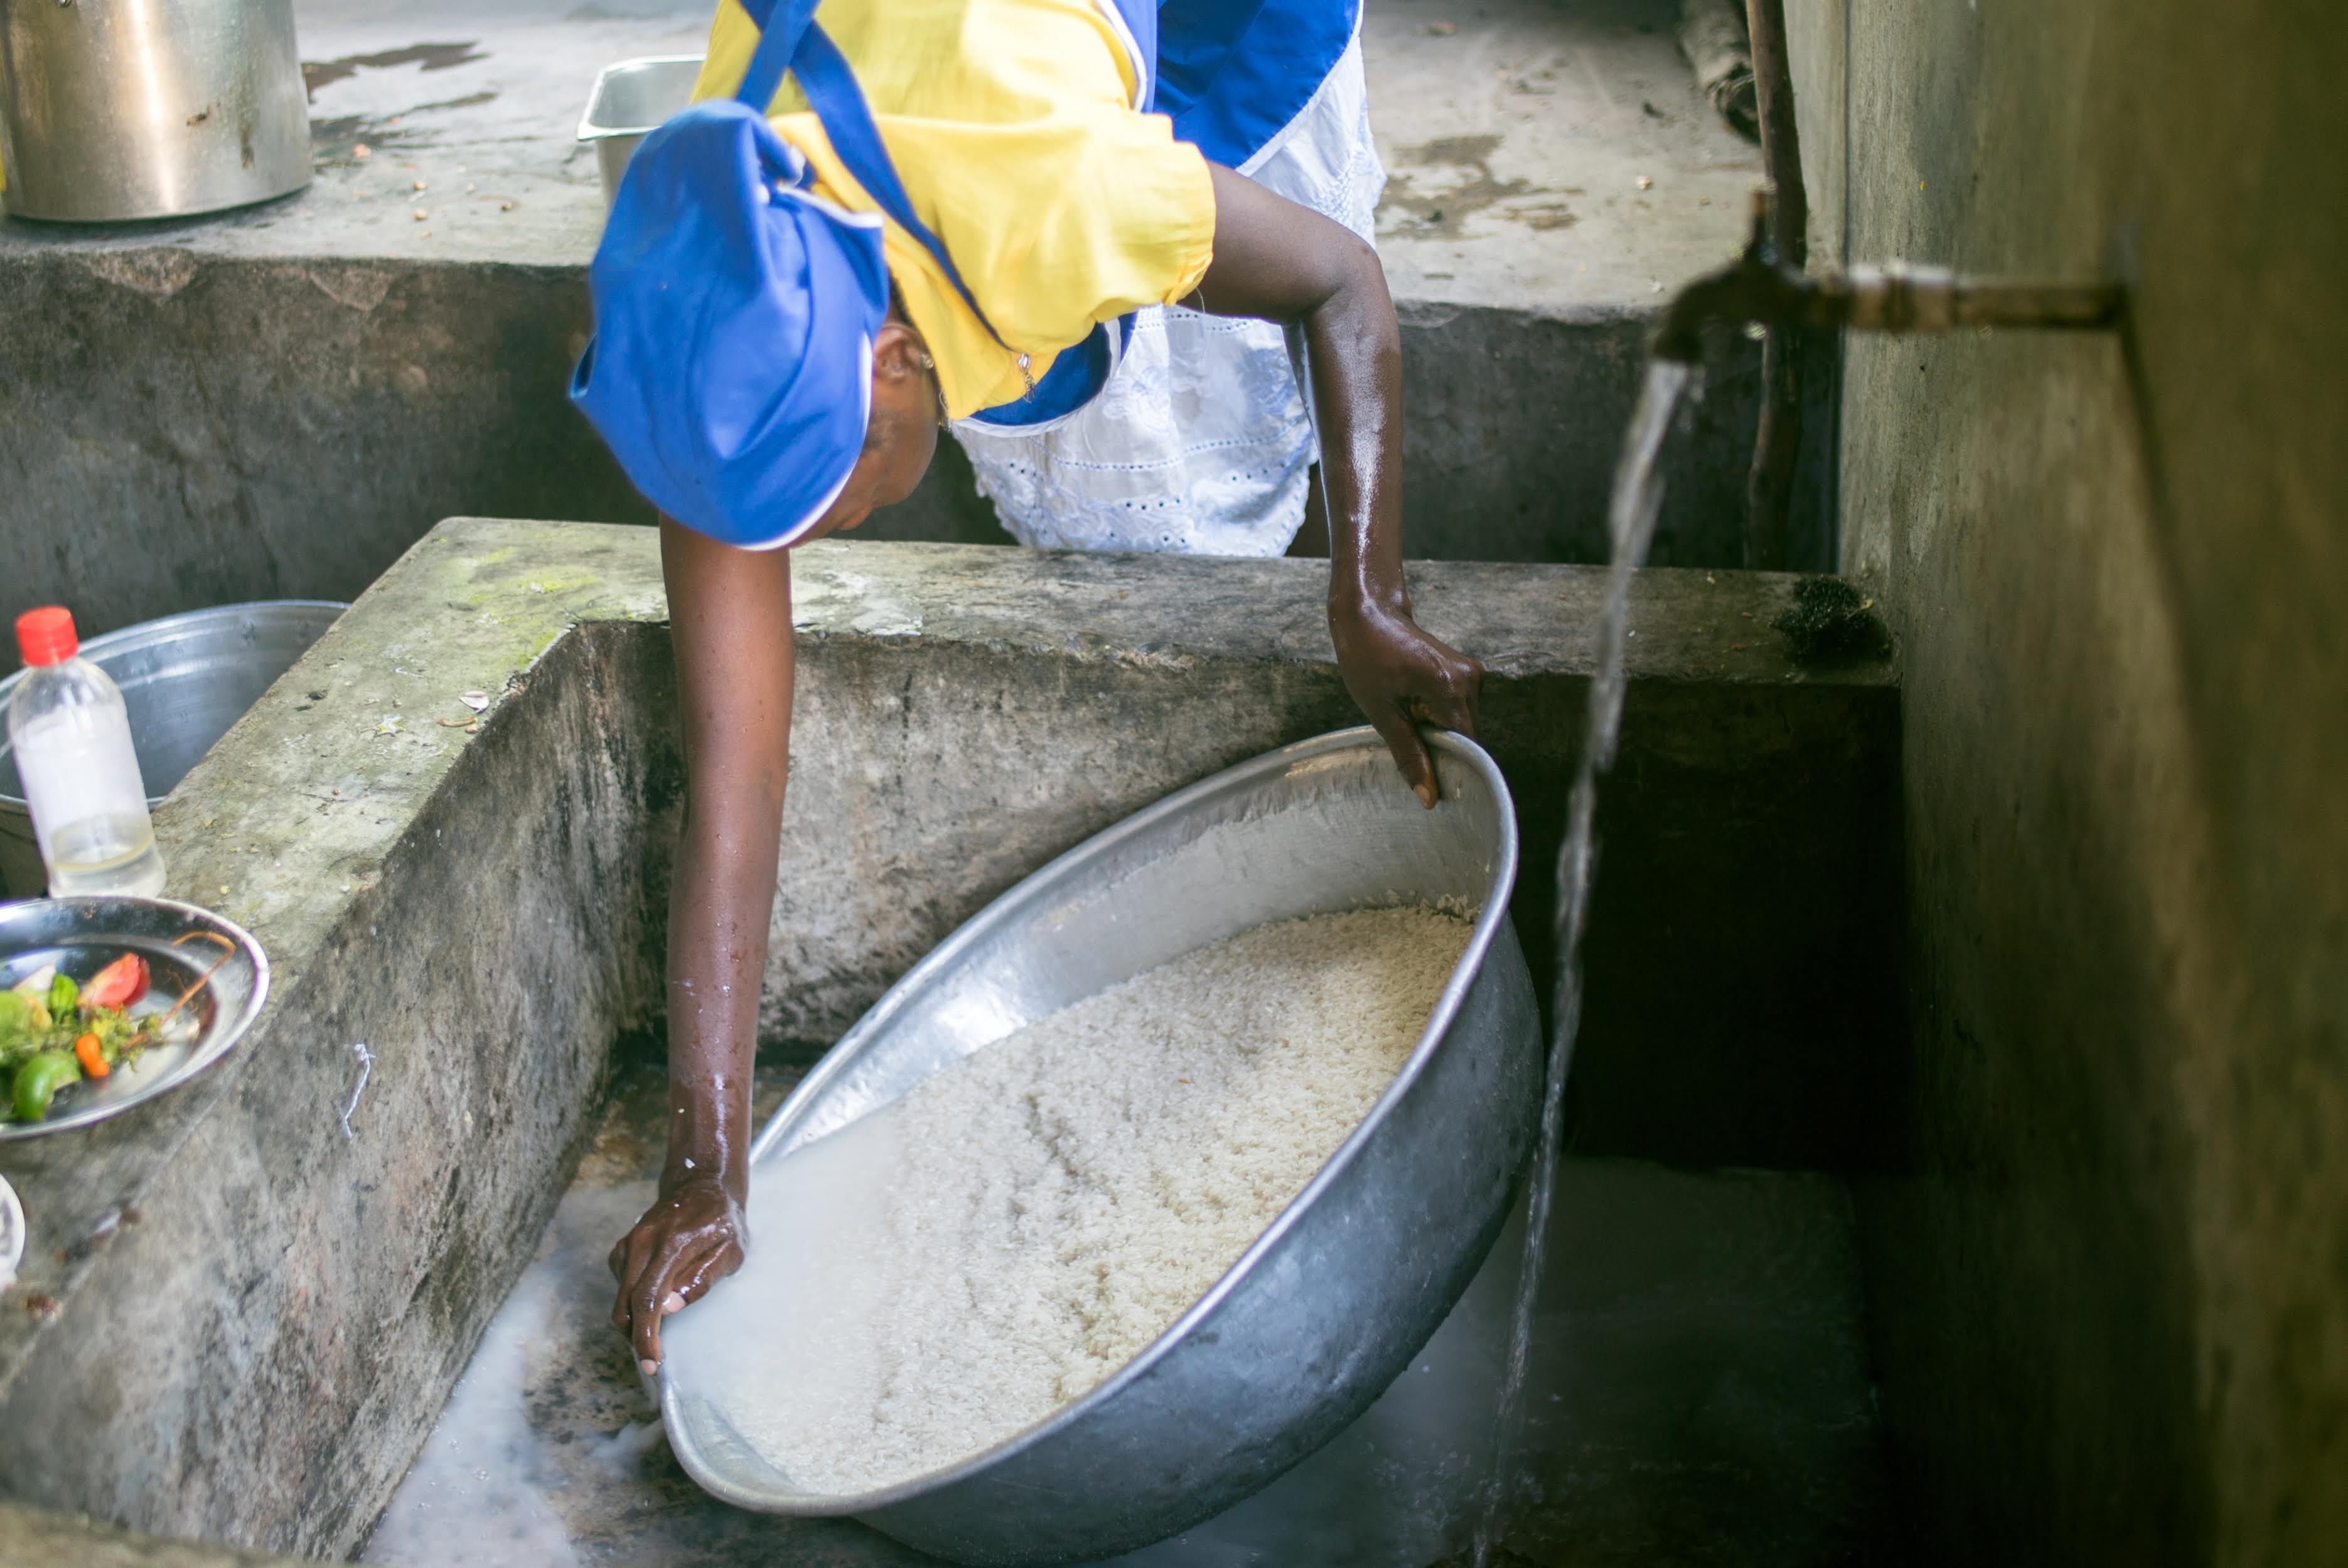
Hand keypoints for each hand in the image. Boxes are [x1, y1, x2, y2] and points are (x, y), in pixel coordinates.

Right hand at [608, 1173, 745, 1375]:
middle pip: (625, 1303)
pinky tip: (653, 1301)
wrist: (701, 1184)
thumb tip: (669, 1308)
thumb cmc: (723, 1221)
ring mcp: (630, 1243)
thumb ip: (702, 1278)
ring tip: (656, 1332)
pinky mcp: (624, 1247)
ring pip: (619, 1296)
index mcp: (672, 1244)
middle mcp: (643, 1242)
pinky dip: (631, 1301)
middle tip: (654, 1358)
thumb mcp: (731, 1250)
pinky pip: (620, 1284)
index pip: (647, 1298)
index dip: (646, 1336)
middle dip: (635, 1337)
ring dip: (633, 1321)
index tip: (651, 1363)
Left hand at [1330, 594, 1482, 805]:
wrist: (1370, 614)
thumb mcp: (1381, 713)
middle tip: (1408, 740)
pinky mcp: (1469, 671)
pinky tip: (1415, 703)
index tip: (1432, 779)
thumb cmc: (1366, 658)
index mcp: (1448, 687)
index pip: (1467, 746)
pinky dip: (1442, 715)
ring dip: (1441, 730)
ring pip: (1465, 723)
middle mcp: (1470, 679)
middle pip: (1468, 736)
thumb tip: (1429, 797)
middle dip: (1443, 747)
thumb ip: (1409, 754)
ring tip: (1408, 713)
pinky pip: (1461, 708)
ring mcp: (1472, 672)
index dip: (1452, 767)